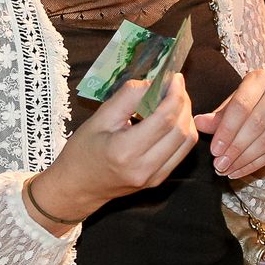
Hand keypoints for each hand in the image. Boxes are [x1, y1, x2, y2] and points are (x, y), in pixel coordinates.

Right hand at [35, 77, 198, 221]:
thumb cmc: (82, 151)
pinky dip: (182, 131)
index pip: (164, 119)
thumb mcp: (98, 118)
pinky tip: (172, 118)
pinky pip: (181, 152)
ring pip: (187, 142)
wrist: (78, 187)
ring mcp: (154, 177)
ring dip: (186, 116)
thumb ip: (126, 98)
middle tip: (175, 86)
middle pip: (181, 130)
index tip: (174, 77)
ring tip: (175, 100)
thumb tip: (152, 82)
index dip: (175, 95)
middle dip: (183, 103)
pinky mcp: (159, 180)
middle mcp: (144, 167)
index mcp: (125, 151)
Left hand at [196, 69, 264, 179]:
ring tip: (227, 170)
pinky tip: (241, 170)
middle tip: (219, 165)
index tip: (214, 150)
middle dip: (235, 148)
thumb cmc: (252, 104)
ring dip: (244, 159)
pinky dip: (257, 163)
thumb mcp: (233, 105)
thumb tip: (198, 123)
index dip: (226, 130)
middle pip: (255, 124)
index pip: (241, 106)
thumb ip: (217, 116)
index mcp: (260, 78)